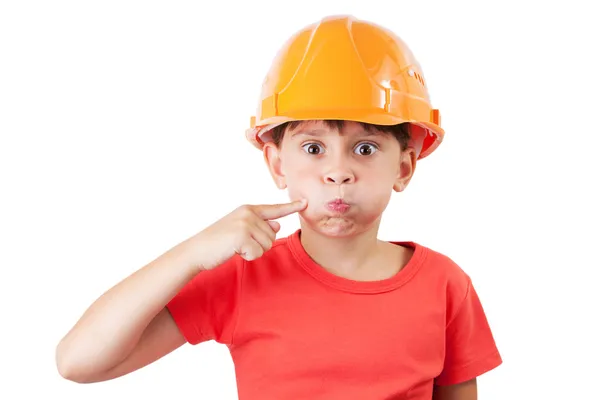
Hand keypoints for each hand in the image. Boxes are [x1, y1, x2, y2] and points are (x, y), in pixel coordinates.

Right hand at [189, 199, 307, 269]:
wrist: (197, 250)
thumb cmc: (218, 241)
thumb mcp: (240, 229)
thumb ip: (259, 225)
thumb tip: (277, 224)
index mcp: (248, 209)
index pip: (274, 209)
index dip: (291, 207)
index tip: (305, 203)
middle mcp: (248, 213)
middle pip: (273, 235)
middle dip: (259, 244)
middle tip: (238, 243)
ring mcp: (245, 223)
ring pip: (267, 244)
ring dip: (253, 251)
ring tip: (235, 246)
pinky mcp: (242, 236)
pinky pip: (258, 252)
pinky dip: (248, 256)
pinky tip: (235, 251)